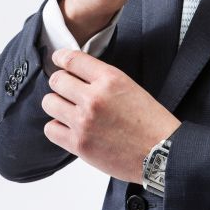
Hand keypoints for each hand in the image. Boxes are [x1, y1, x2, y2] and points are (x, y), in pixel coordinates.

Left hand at [42, 49, 180, 183]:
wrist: (160, 152)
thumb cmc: (150, 121)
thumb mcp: (130, 87)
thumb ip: (103, 80)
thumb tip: (79, 76)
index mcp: (110, 78)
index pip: (73, 60)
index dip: (61, 57)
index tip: (58, 59)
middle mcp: (94, 97)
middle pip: (57, 80)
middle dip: (59, 82)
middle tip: (65, 87)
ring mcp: (84, 121)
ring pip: (50, 103)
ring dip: (56, 104)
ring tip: (66, 108)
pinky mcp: (79, 143)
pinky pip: (50, 129)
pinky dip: (56, 127)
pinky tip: (68, 126)